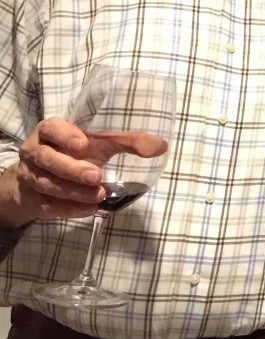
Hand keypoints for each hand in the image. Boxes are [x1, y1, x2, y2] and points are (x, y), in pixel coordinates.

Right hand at [0, 119, 168, 228]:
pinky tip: (90, 210)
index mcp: (50, 132)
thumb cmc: (74, 155)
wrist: (38, 181)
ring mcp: (30, 177)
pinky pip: (47, 206)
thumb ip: (126, 142)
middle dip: (72, 169)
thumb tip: (160, 145)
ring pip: (47, 184)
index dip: (65, 135)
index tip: (84, 143)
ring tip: (99, 196)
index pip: (51, 128)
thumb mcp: (98, 144)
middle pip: (47, 159)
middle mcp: (35, 152)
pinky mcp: (32, 200)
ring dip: (73, 192)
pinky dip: (69, 209)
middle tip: (96, 176)